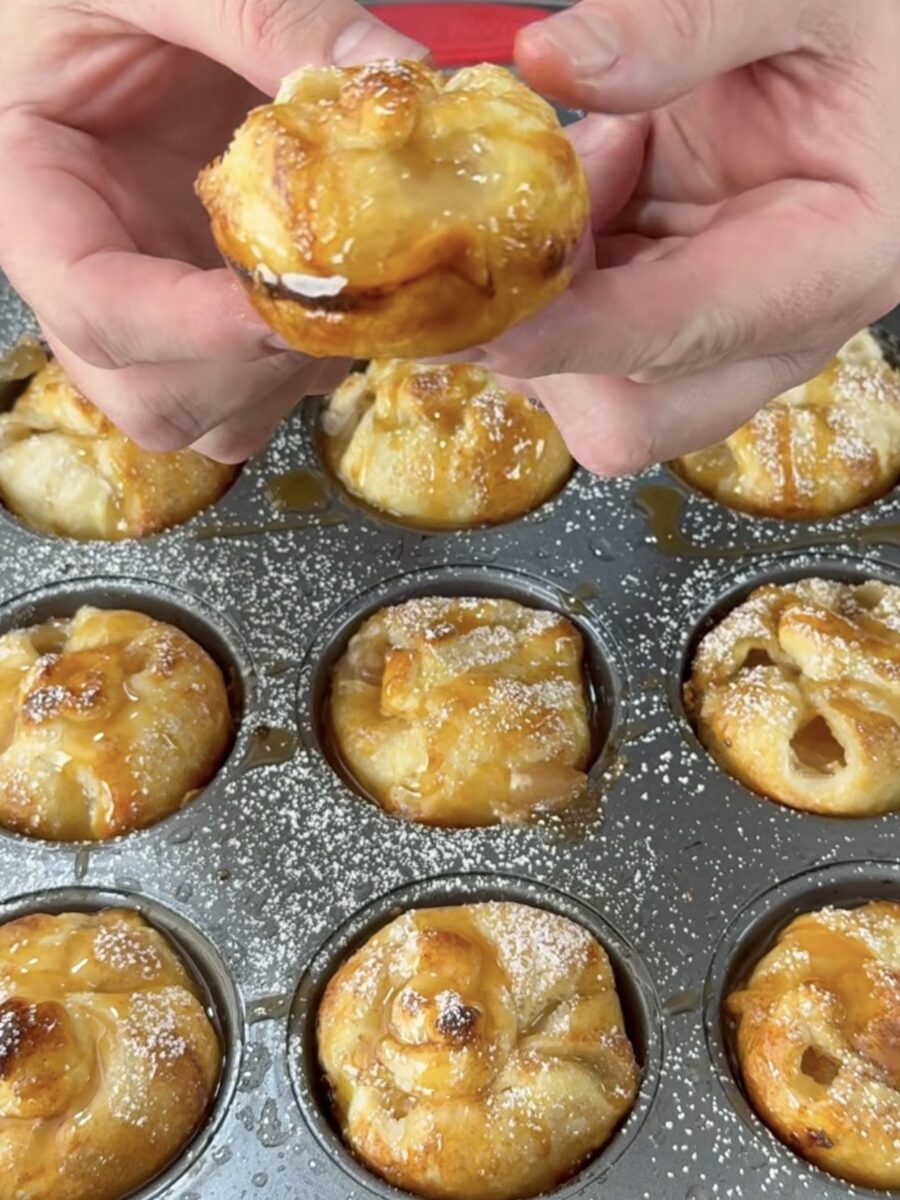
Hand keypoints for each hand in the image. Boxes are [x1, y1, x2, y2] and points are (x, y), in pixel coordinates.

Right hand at [0, 1, 422, 460]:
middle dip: (249, 371)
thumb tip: (384, 73)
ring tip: (345, 286)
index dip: (193, 329)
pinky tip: (347, 286)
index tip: (281, 304)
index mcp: (34, 198)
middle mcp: (95, 277)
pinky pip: (258, 385)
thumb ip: (260, 15)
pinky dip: (312, 359)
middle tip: (328, 298)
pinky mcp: (210, 306)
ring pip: (214, 413)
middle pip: (153, 398)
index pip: (96, 310)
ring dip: (290, 374)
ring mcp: (157, 302)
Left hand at [463, 0, 899, 475]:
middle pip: (626, 419)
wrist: (893, 45)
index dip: (568, 338)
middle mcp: (774, 327)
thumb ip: (687, 23)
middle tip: (545, 224)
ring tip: (608, 159)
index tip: (484, 324)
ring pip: (589, 385)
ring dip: (554, 294)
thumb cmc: (881, 26)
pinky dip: (564, 264)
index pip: (676, 339)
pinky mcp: (679, 305)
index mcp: (831, 263)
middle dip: (550, 346)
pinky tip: (607, 173)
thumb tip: (549, 62)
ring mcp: (721, 327)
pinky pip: (587, 330)